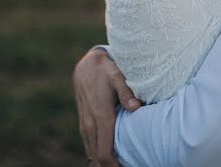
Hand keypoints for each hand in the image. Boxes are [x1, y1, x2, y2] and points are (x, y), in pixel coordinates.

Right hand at [73, 47, 140, 165]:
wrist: (87, 64)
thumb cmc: (106, 70)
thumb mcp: (118, 76)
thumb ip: (126, 92)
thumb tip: (136, 107)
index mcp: (101, 116)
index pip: (104, 152)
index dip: (113, 166)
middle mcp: (90, 124)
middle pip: (97, 157)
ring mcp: (85, 124)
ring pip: (91, 152)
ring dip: (101, 162)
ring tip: (116, 166)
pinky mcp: (83, 121)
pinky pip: (88, 144)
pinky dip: (96, 154)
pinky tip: (104, 160)